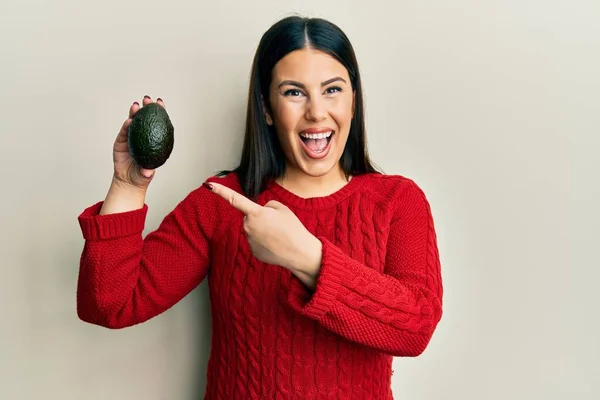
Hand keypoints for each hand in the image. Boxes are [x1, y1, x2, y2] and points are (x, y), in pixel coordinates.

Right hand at [112, 95, 165, 189]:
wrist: (128, 181)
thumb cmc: (141, 176)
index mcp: (154, 138)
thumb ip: (147, 172)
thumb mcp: (146, 174)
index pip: (158, 122)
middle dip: (147, 106)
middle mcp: (143, 135)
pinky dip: (126, 125)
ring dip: (134, 112)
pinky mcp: (121, 140)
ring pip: (134, 121)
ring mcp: (131, 136)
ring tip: (136, 105)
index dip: (160, 112)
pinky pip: (124, 131)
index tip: (160, 103)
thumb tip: (147, 171)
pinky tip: (129, 120)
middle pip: (146, 117)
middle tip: (147, 99)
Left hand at [207, 181, 322, 278]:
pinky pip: (257, 242)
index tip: (208, 185)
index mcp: (255, 213)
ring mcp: (249, 240)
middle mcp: (248, 226)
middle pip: (250, 217)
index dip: (221, 191)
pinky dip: (265, 242)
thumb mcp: (282, 209)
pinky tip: (276, 245)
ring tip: (279, 236)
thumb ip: (267, 206)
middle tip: (277, 225)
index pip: (234, 199)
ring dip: (263, 231)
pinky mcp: (253, 252)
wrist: (300, 253)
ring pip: (254, 230)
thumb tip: (260, 212)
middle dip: (260, 218)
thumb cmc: (293, 229)